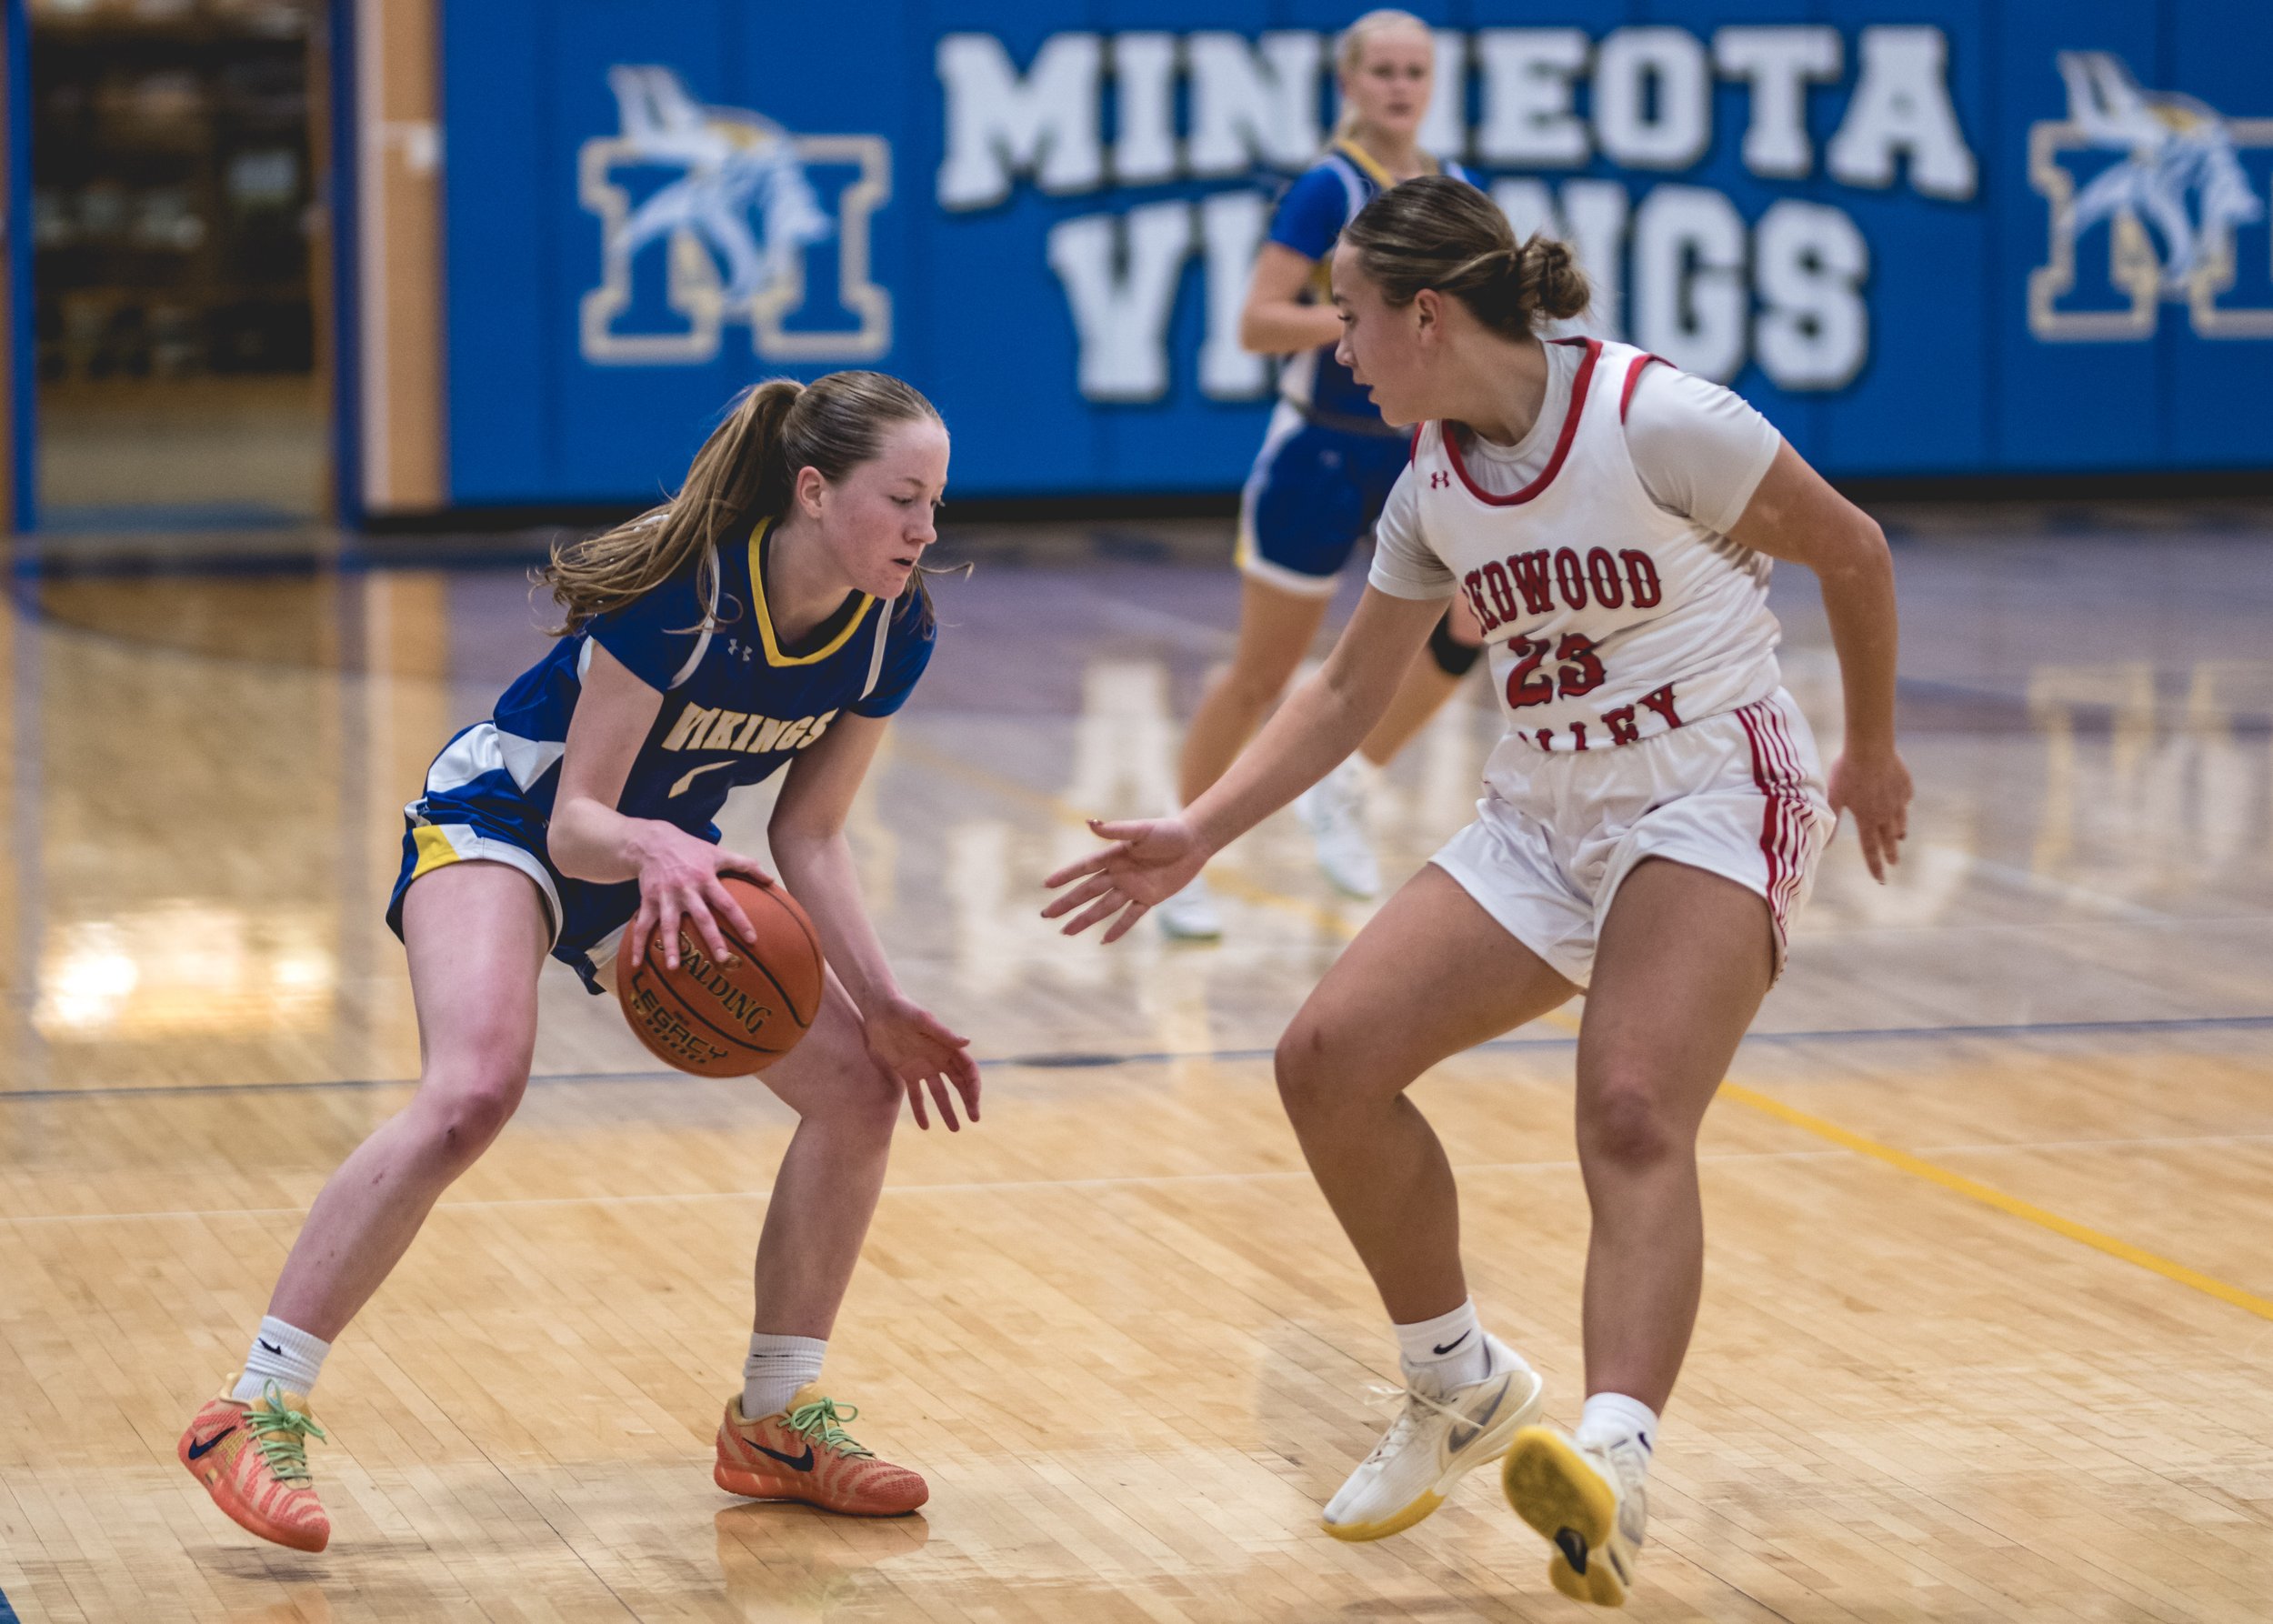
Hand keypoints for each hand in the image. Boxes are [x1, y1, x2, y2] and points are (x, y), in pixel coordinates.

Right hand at [624, 826, 773, 971]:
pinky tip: (638, 964)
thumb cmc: (690, 849)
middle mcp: (686, 889)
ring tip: (674, 967)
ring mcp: (665, 896)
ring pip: (669, 924)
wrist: (653, 842)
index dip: (741, 921)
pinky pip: (642, 925)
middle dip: (711, 938)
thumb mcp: (718, 853)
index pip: (728, 903)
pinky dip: (638, 945)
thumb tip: (770, 879)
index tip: (752, 940)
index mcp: (706, 879)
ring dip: (671, 946)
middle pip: (701, 917)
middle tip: (722, 959)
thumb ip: (745, 865)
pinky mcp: (647, 900)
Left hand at [865, 996, 980, 1130]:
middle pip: (959, 1083)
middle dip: (968, 1101)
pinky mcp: (907, 1071)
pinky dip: (920, 1110)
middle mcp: (938, 1058)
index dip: (974, 1086)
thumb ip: (943, 1033)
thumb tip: (967, 1042)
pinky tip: (925, 1126)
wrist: (879, 1010)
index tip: (975, 1103)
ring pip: (939, 1093)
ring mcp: (923, 1067)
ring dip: (947, 1110)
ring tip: (955, 1129)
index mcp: (947, 1047)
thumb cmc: (903, 1010)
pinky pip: (916, 1095)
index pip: (967, 1069)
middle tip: (974, 1119)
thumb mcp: (923, 1021)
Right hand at [1040, 817, 1210, 942]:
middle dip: (1067, 903)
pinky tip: (1103, 940)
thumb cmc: (1168, 831)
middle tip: (1046, 915)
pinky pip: (1130, 916)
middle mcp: (1119, 873)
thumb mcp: (1142, 830)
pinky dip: (1118, 928)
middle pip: (1087, 892)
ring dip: (1085, 919)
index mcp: (1114, 855)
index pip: (1084, 868)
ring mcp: (1133, 888)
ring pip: (1103, 908)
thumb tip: (1089, 823)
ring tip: (1066, 931)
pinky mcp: (1149, 898)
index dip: (1065, 876)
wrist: (1194, 842)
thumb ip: (1116, 829)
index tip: (1046, 885)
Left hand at [1827, 746, 1911, 882]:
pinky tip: (1902, 804)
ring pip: (1901, 821)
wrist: (1871, 748)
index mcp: (1867, 819)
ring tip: (1900, 838)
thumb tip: (1824, 846)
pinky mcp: (1906, 786)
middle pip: (1889, 840)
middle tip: (1894, 864)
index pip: (1870, 849)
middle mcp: (1886, 814)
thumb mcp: (1834, 796)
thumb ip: (1831, 821)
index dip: (1875, 866)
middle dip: (1891, 853)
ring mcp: (1898, 800)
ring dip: (1899, 832)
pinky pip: (1906, 800)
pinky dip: (1903, 805)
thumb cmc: (1847, 771)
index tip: (1881, 880)